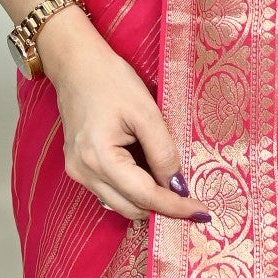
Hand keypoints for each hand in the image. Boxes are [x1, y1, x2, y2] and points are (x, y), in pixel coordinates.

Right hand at [34, 6, 209, 224]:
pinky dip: (132, 192)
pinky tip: (151, 178)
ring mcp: (77, 172)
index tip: (201, 212)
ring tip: (174, 189)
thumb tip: (178, 186)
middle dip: (162, 208)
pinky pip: (110, 192)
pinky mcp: (78, 167)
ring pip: (120, 204)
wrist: (75, 64)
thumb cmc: (110, 81)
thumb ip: (163, 152)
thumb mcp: (146, 113)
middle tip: (192, 203)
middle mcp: (84, 172)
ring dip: (147, 202)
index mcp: (99, 158)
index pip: (145, 196)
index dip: (175, 207)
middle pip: (131, 207)